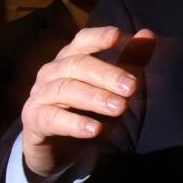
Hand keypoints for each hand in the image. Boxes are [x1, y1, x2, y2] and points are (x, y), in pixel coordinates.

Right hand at [21, 26, 155, 182]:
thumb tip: (148, 33)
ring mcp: (40, 95)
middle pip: (77, 65)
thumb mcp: (113, 89)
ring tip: (121, 107)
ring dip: (95, 98)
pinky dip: (74, 123)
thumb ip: (130, 62)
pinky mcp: (34, 120)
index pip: (82, 41)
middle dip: (106, 74)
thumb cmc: (87, 112)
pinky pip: (52, 118)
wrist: (57, 149)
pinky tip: (94, 129)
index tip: (117, 35)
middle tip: (132, 87)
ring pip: (66, 90)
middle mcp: (52, 72)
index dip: (97, 37)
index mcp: (71, 59)